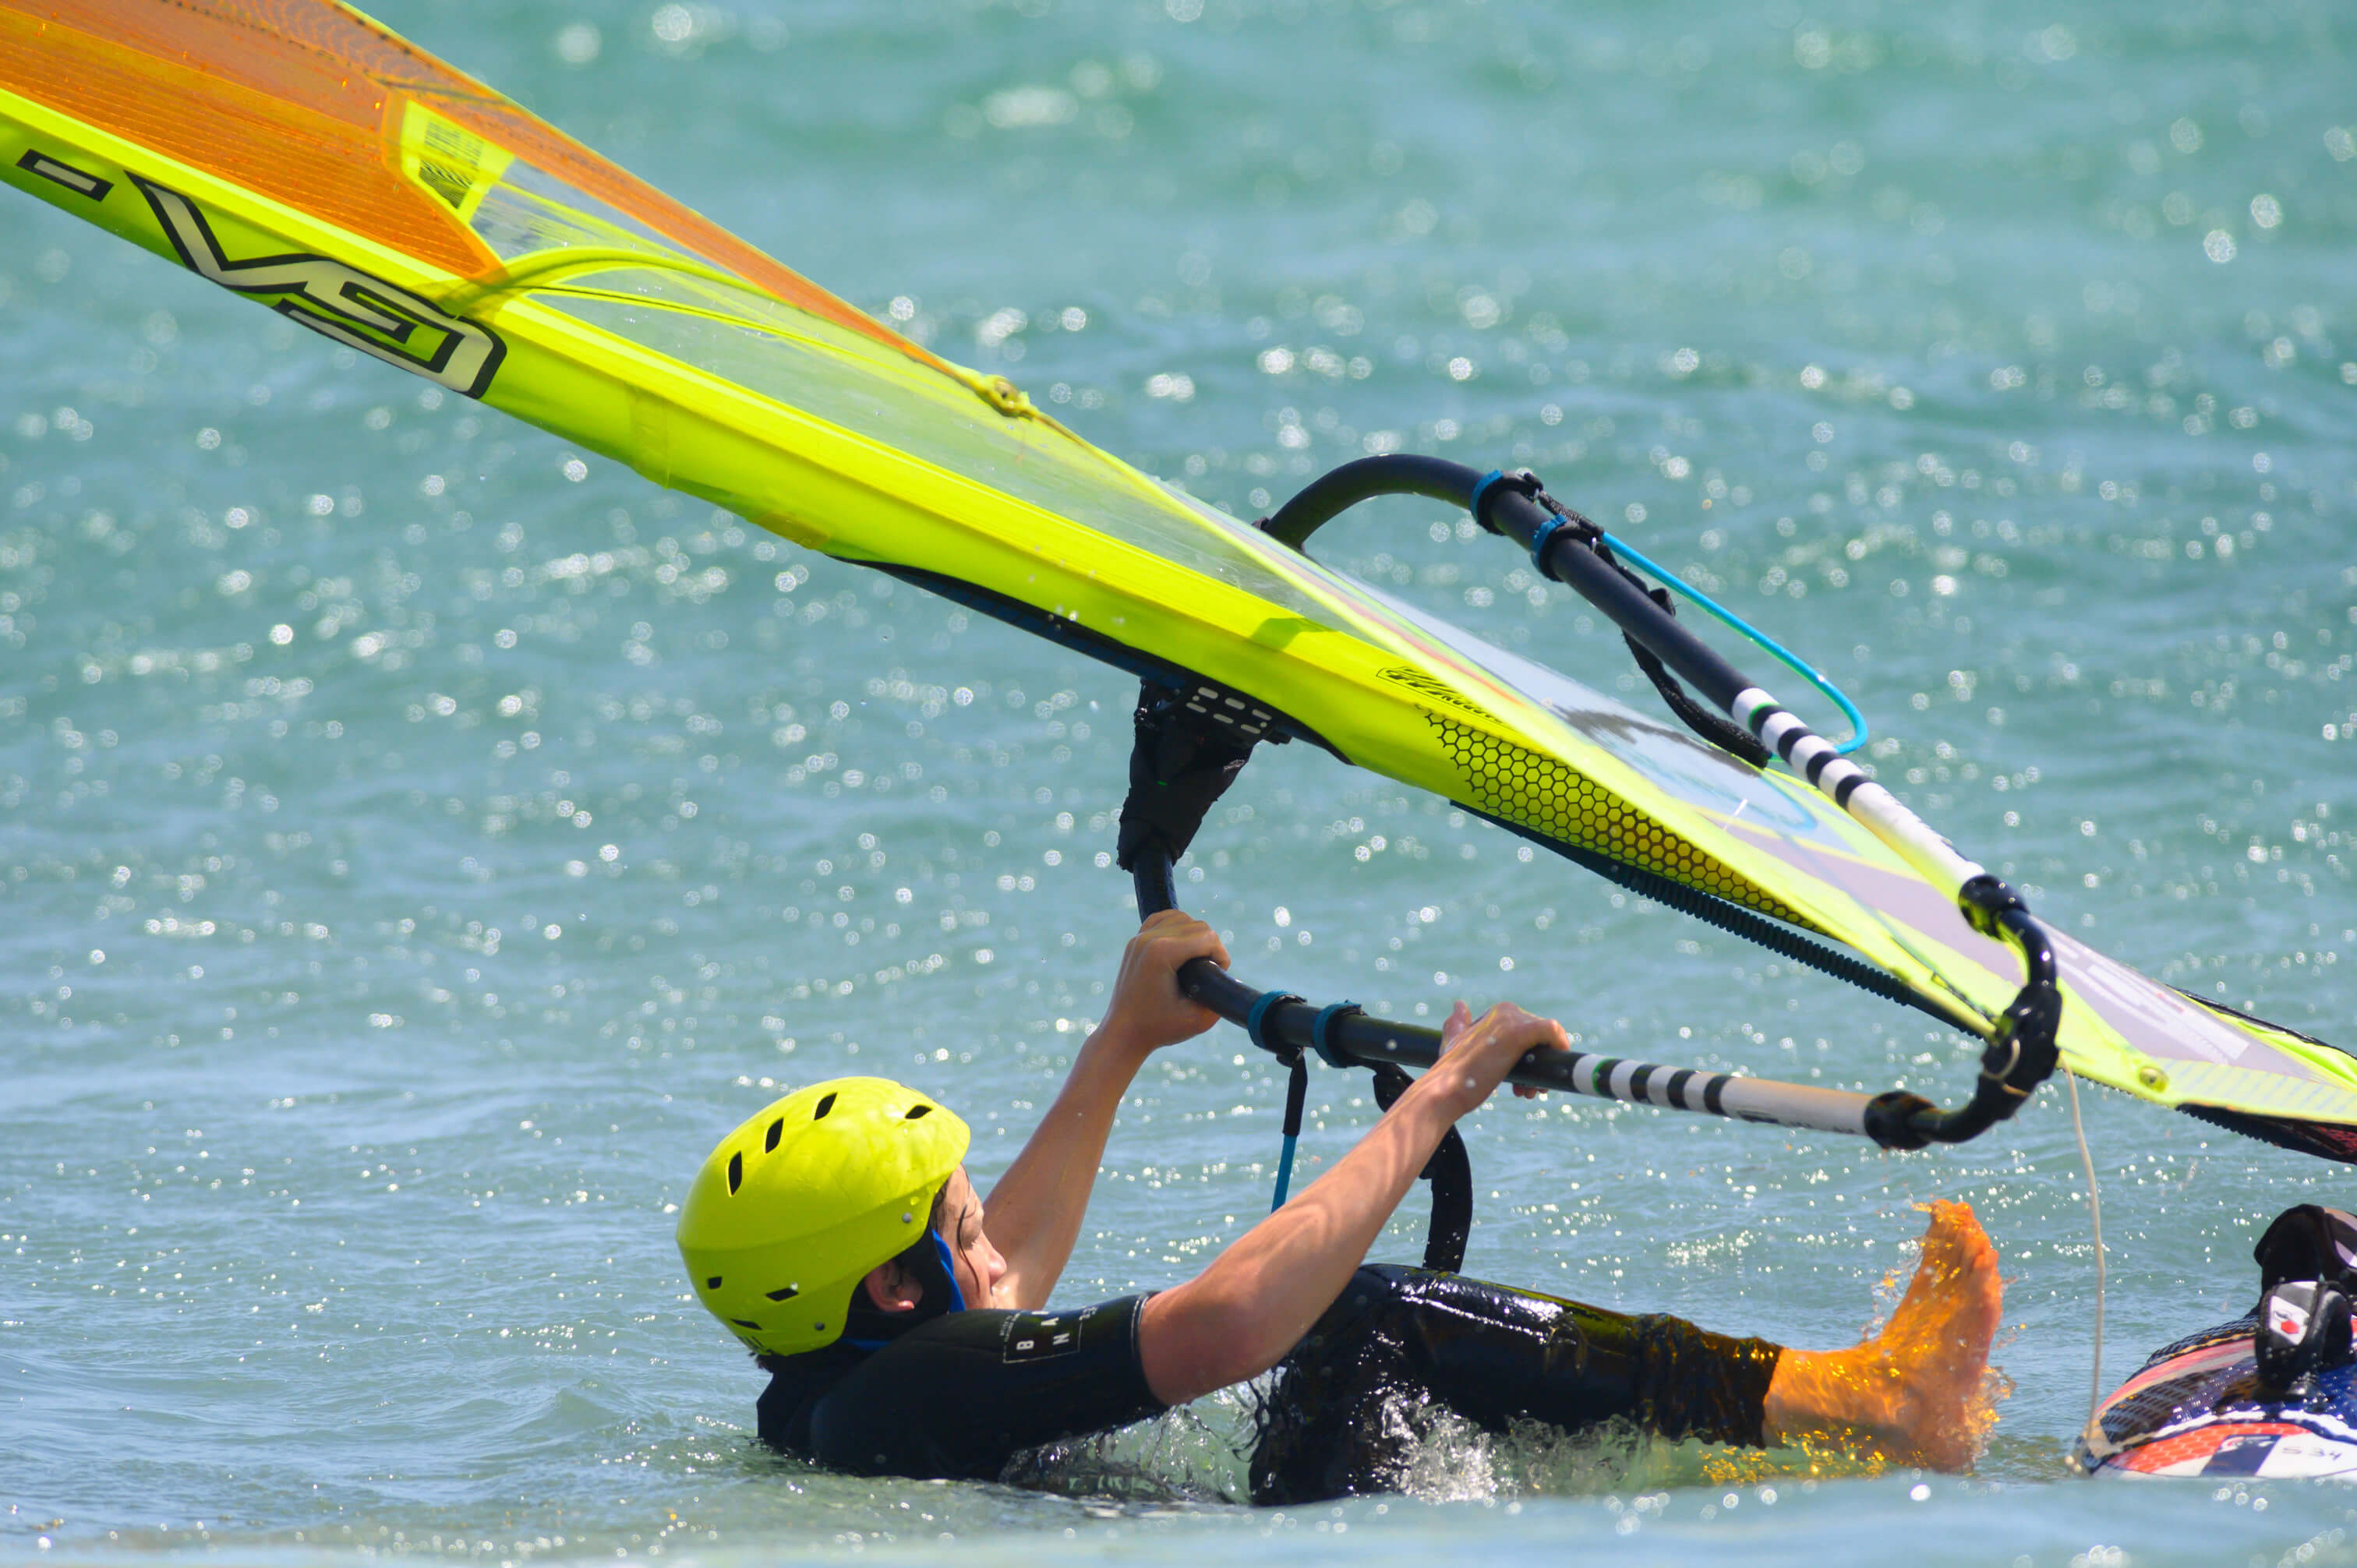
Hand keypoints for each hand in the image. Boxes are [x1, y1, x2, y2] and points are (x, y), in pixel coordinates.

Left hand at [1095, 910, 1230, 1056]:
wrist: (1123, 1033)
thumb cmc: (1159, 1028)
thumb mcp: (1199, 1019)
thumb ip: (1221, 997)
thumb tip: (1228, 979)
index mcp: (1162, 953)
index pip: (1207, 938)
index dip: (1221, 956)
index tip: (1219, 975)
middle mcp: (1149, 939)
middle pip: (1197, 926)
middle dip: (1210, 947)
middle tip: (1209, 972)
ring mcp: (1139, 937)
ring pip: (1182, 918)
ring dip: (1195, 935)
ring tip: (1196, 960)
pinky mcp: (1136, 941)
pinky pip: (1163, 919)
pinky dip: (1177, 927)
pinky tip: (1181, 946)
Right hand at [1422, 998, 1570, 1116]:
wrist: (1445, 1090)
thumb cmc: (1450, 1073)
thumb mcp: (1453, 1043)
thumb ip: (1456, 1024)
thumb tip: (1459, 1005)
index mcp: (1495, 1012)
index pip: (1529, 1031)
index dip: (1530, 1056)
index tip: (1521, 1082)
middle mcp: (1505, 1010)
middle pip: (1540, 1037)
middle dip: (1538, 1063)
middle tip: (1528, 1091)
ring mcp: (1512, 1020)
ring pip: (1547, 1040)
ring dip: (1544, 1068)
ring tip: (1529, 1092)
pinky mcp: (1520, 1033)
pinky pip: (1552, 1032)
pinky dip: (1558, 1048)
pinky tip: (1549, 1075)